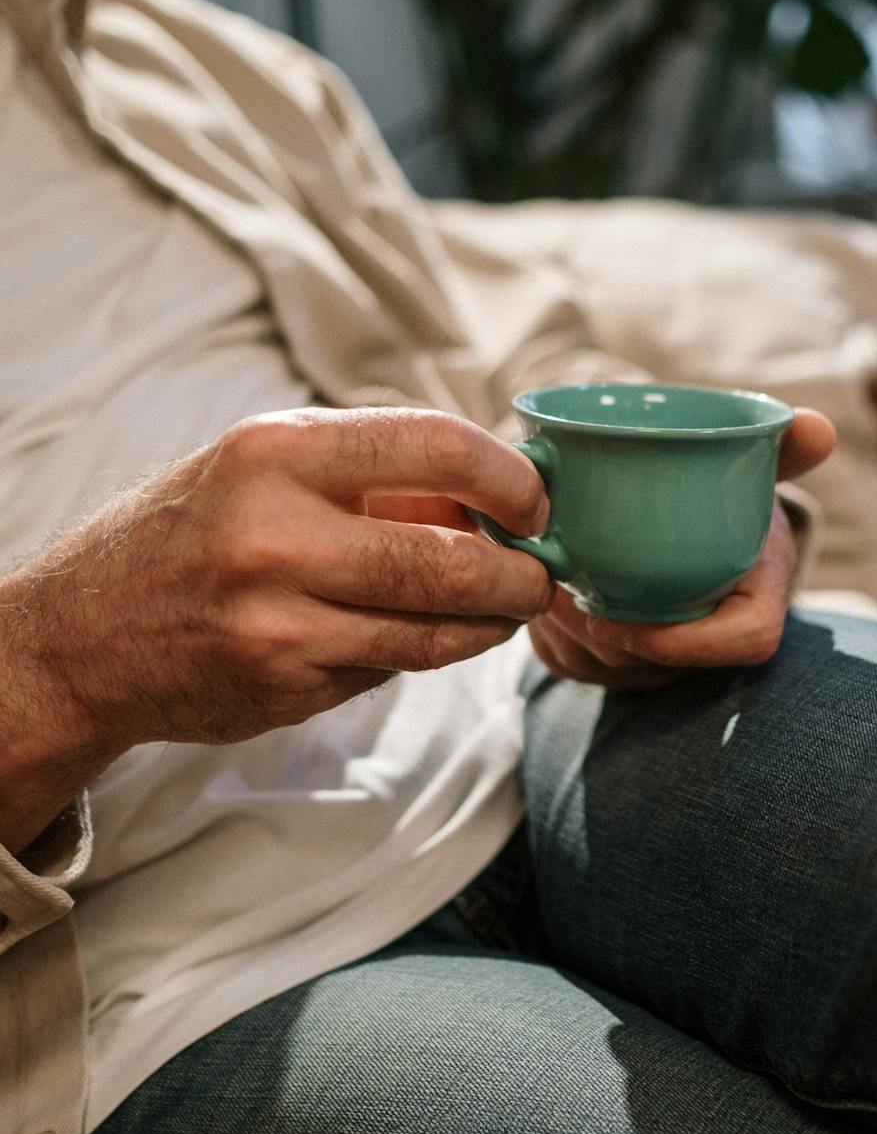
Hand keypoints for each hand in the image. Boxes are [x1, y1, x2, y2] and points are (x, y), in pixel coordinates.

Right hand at [1, 408, 554, 843]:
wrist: (80, 635)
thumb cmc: (190, 530)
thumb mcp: (264, 466)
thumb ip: (371, 472)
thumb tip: (497, 489)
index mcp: (277, 451)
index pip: (437, 446)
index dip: (509, 478)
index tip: (534, 500)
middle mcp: (275, 535)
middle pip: (450, 561)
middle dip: (519, 575)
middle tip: (540, 576)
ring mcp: (277, 622)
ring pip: (431, 632)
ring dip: (488, 626)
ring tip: (505, 610)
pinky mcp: (281, 687)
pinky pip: (386, 669)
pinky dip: (416, 654)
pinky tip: (417, 637)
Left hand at [527, 407, 835, 690]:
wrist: (693, 512)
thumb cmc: (721, 488)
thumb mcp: (752, 466)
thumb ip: (780, 447)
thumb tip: (819, 426)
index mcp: (761, 595)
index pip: (749, 640)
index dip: (686, 643)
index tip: (621, 617)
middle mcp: (716, 637)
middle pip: (661, 666)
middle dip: (600, 639)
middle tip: (552, 591)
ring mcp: (668, 658)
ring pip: (614, 672)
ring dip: (568, 638)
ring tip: (535, 588)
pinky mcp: (623, 663)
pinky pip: (586, 669)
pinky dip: (553, 643)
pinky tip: (530, 605)